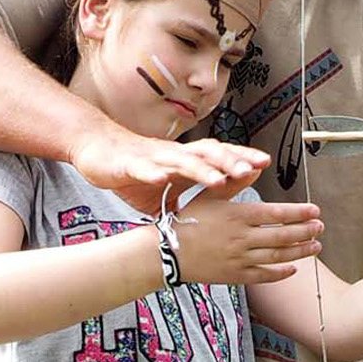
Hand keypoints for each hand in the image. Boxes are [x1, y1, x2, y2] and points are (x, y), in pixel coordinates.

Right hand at [71, 125, 269, 212]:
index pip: (218, 156)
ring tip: (216, 179)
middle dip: (229, 161)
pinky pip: (142, 168)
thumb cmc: (135, 168)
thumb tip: (216, 211)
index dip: (240, 158)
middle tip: (250, 170)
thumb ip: (191, 190)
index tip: (264, 163)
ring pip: (180, 160)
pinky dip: (151, 172)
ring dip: (199, 169)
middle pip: (207, 154)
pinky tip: (160, 178)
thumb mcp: (169, 182)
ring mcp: (152, 158)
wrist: (98, 150)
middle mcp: (173, 155)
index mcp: (185, 160)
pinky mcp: (129, 164)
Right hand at [172, 197, 323, 283]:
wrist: (169, 251)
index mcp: (239, 215)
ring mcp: (240, 258)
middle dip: (306, 232)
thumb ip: (237, 182)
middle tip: (320, 228)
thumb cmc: (189, 220)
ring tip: (315, 247)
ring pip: (278, 256)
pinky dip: (281, 272)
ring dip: (300, 251)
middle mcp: (242, 238)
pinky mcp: (235, 275)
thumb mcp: (211, 195)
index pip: (278, 214)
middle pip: (283, 236)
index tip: (315, 211)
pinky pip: (264, 275)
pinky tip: (293, 268)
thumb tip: (256, 167)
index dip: (300, 213)